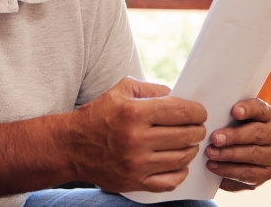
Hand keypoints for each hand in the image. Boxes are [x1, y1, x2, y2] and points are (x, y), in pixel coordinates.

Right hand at [68, 77, 207, 193]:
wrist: (71, 146)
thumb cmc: (97, 115)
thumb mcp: (120, 91)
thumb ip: (150, 89)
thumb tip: (177, 95)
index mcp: (135, 113)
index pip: (183, 112)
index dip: (198, 111)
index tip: (199, 112)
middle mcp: (137, 139)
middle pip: (187, 135)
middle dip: (197, 130)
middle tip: (196, 127)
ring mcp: (137, 163)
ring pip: (182, 158)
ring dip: (190, 149)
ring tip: (186, 143)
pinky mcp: (135, 181)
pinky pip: (171, 180)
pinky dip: (180, 171)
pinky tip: (177, 162)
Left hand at [205, 97, 270, 190]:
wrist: (233, 160)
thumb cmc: (229, 131)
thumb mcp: (229, 120)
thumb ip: (224, 114)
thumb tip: (205, 113)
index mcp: (267, 115)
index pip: (260, 109)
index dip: (248, 109)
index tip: (234, 111)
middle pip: (257, 133)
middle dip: (234, 136)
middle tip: (215, 138)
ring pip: (253, 154)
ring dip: (229, 154)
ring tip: (210, 153)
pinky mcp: (267, 173)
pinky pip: (248, 173)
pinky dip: (229, 170)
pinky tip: (214, 166)